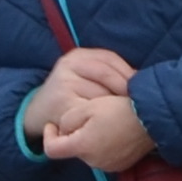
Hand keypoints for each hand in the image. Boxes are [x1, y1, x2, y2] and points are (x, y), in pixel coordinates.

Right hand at [17, 48, 139, 151]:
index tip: (141, 88)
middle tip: (137, 103)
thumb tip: (143, 81)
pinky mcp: (64, 105)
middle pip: (108, 75)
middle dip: (125, 90)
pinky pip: (92, 112)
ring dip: (116, 105)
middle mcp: (68, 66)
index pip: (109, 59)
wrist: (38, 113)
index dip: (129, 73)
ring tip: (126, 114)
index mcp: (76, 55)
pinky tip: (110, 124)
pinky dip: (103, 118)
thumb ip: (109, 73)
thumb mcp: (85, 76)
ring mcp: (64, 85)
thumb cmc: (71, 95)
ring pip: (102, 94)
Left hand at [43, 94, 158, 174]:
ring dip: (90, 139)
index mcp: (82, 146)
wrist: (153, 119)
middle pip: (73, 149)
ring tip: (103, 121)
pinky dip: (104, 145)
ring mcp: (109, 165)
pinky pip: (104, 156)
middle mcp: (94, 161)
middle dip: (74, 133)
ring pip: (89, 152)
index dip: (48, 136)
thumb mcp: (87, 107)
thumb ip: (67, 120)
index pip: (51, 149)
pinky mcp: (121, 165)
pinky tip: (115, 131)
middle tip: (87, 115)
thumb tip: (64, 129)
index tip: (53, 125)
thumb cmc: (120, 109)